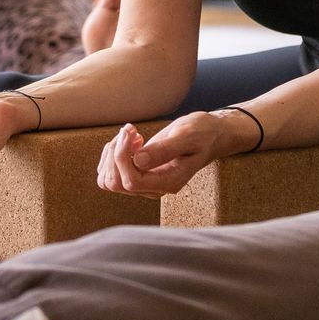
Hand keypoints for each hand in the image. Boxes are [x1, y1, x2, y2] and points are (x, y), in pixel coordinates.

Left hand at [96, 111, 242, 198]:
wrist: (209, 136)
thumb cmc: (201, 133)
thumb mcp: (188, 136)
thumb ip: (165, 149)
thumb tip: (138, 161)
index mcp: (169, 182)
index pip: (131, 182)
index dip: (122, 157)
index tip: (131, 132)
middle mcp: (154, 188)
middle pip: (116, 183)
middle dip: (116, 154)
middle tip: (131, 131)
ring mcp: (145, 184)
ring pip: (109, 180)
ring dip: (111, 154)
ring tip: (130, 135)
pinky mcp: (138, 175)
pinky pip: (111, 172)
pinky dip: (112, 154)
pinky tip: (130, 140)